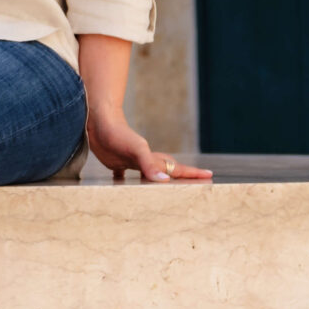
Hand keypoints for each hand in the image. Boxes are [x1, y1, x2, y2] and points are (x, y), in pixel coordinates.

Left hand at [85, 100, 210, 183]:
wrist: (98, 120)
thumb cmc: (118, 134)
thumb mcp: (136, 150)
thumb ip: (149, 165)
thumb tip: (164, 180)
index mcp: (152, 159)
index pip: (176, 168)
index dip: (192, 173)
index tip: (210, 176)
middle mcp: (144, 161)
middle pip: (167, 170)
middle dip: (181, 177)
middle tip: (194, 183)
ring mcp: (130, 161)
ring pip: (148, 173)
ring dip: (157, 180)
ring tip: (164, 188)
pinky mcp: (115, 161)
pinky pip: (122, 174)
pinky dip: (125, 182)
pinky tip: (124, 188)